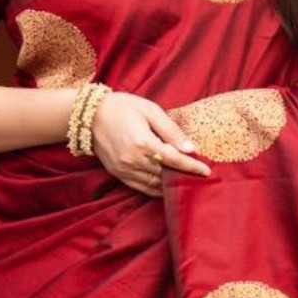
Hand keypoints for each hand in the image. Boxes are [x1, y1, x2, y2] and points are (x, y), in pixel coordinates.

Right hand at [89, 91, 211, 195]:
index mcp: (143, 143)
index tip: (207, 171)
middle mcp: (133, 160)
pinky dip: (156, 189)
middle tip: (200, 177)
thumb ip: (171, 131)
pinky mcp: (118, 174)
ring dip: (171, 185)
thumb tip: (191, 148)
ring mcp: (124, 170)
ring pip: (155, 185)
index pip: (174, 160)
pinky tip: (167, 187)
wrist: (90, 116)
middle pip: (166, 174)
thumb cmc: (123, 107)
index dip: (192, 167)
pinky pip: (142, 188)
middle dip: (184, 176)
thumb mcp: (150, 111)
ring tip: (187, 182)